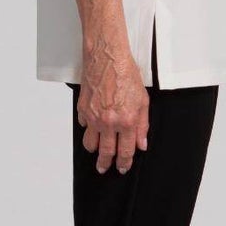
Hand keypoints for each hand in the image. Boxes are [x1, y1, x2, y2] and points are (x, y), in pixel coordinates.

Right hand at [76, 53, 150, 173]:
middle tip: (104, 168)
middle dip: (105, 164)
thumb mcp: (143, 100)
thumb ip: (142, 125)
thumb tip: (142, 143)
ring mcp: (93, 117)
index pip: (125, 151)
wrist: (107, 57)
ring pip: (90, 143)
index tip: (123, 167)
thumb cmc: (125, 74)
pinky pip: (83, 126)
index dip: (124, 162)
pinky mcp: (82, 109)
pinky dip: (87, 129)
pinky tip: (92, 126)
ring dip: (94, 150)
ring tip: (97, 151)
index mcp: (126, 121)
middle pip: (105, 152)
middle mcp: (108, 122)